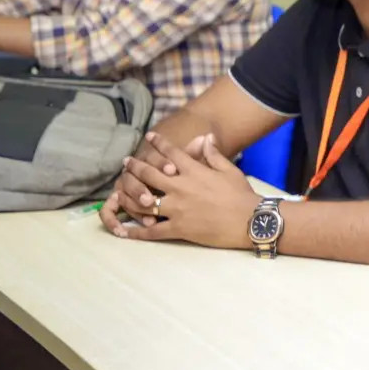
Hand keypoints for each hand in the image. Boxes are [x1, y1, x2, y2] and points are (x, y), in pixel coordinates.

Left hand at [103, 133, 259, 247]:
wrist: (250, 221)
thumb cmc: (242, 195)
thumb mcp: (230, 170)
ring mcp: (177, 209)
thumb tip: (206, 137)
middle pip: (149, 174)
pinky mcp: (178, 228)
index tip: (149, 137)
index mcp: (194, 171)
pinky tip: (124, 232)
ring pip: (144, 202)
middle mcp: (180, 187)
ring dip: (128, 197)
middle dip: (135, 167)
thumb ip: (213, 154)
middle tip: (126, 162)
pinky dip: (136, 232)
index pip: (172, 153)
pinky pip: (152, 231)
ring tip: (118, 193)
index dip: (159, 143)